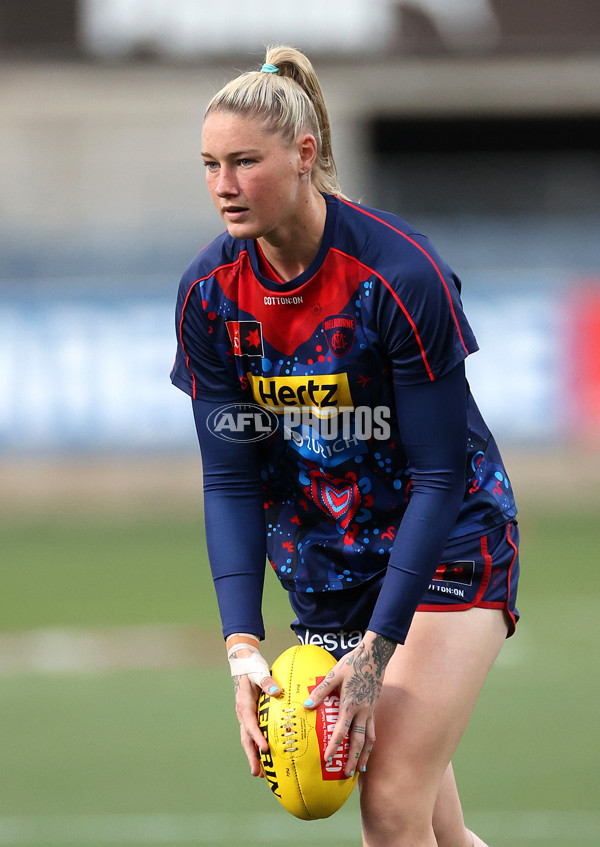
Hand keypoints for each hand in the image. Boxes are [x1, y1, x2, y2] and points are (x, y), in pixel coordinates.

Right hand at [227, 638, 281, 776]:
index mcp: (244, 704)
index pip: (250, 724)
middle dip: (252, 756)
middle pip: (246, 738)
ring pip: (248, 739)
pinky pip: (252, 734)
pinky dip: (257, 746)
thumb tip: (276, 692)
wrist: (242, 663)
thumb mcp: (259, 671)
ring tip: (260, 773)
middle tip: (257, 773)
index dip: (257, 737)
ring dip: (253, 755)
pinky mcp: (250, 716)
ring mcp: (245, 716)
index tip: (265, 749)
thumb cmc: (252, 667)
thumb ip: (267, 681)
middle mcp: (243, 713)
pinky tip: (265, 756)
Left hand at [303, 631, 395, 776]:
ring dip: (365, 755)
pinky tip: (367, 749)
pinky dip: (370, 743)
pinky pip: (373, 730)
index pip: (342, 730)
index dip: (335, 745)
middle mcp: (362, 711)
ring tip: (362, 770)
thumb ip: (321, 691)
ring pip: (369, 738)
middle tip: (347, 774)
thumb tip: (306, 706)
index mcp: (350, 704)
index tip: (328, 759)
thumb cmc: (352, 663)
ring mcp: (370, 711)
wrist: (375, 655)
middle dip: (353, 759)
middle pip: (359, 741)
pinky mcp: (374, 708)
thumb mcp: (334, 674)